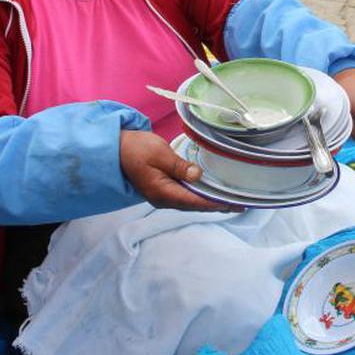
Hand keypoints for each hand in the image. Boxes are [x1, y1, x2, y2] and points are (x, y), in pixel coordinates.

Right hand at [119, 130, 236, 211]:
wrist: (114, 149)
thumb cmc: (135, 149)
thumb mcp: (159, 153)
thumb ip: (179, 166)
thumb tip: (198, 176)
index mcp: (163, 192)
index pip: (195, 202)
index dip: (216, 204)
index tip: (234, 204)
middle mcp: (163, 199)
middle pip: (195, 205)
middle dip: (217, 205)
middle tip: (240, 204)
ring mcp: (161, 196)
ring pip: (190, 202)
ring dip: (209, 201)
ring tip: (229, 199)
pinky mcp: (161, 189)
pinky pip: (184, 196)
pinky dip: (199, 195)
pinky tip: (208, 192)